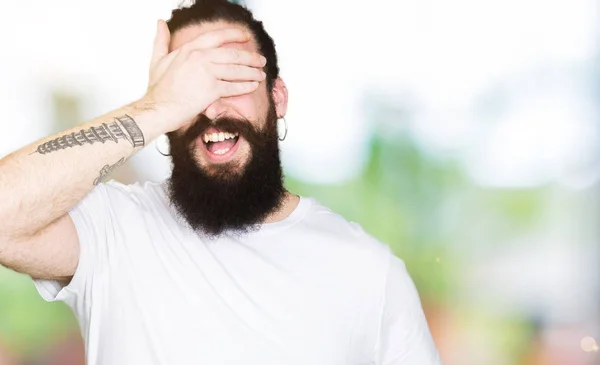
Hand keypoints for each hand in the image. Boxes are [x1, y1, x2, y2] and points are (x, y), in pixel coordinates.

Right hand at [142, 20, 266, 133]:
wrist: (158, 109)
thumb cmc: (157, 89)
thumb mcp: (157, 59)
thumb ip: (161, 40)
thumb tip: (160, 23)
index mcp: (189, 48)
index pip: (217, 37)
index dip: (234, 35)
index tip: (246, 36)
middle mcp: (199, 57)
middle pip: (232, 54)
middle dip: (250, 57)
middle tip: (261, 60)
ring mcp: (207, 72)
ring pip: (236, 70)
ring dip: (252, 72)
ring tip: (261, 74)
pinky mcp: (212, 89)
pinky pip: (234, 86)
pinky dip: (246, 86)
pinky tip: (253, 86)